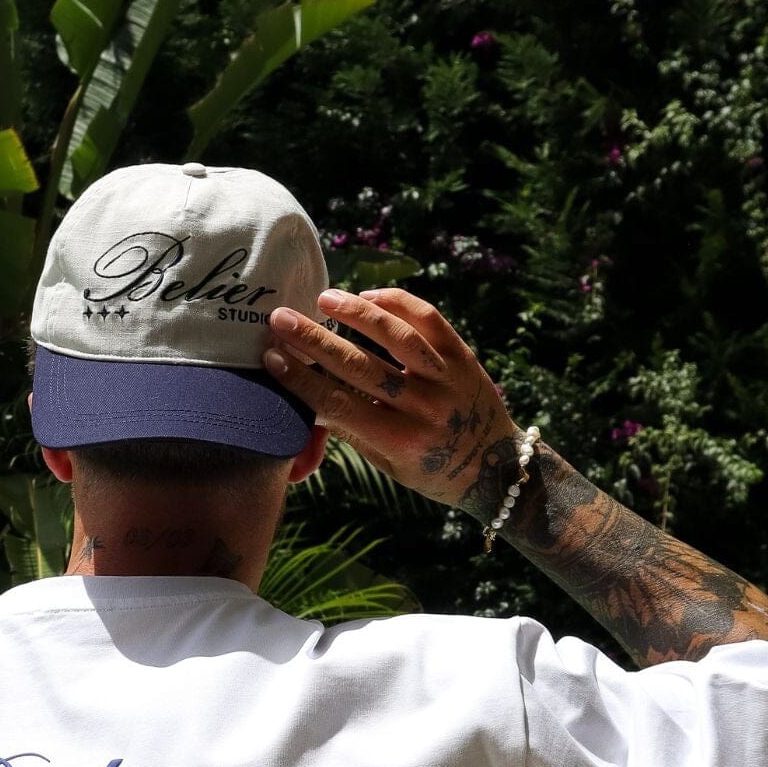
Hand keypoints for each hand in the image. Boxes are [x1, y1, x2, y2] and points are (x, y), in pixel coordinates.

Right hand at [262, 287, 520, 510]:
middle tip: (281, 318)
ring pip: (396, 336)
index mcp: (399, 440)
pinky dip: (398, 304)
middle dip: (315, 341)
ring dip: (357, 313)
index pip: (338, 404)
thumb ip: (351, 430)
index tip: (272, 356)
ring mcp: (447, 378)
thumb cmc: (429, 469)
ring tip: (325, 298)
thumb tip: (305, 399)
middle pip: (360, 366)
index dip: (301, 379)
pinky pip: (428, 320)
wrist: (496, 468)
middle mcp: (424, 407)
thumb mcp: (387, 463)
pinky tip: (369, 298)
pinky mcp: (464, 356)